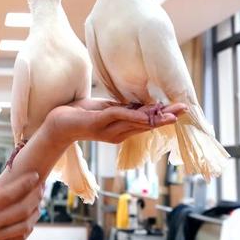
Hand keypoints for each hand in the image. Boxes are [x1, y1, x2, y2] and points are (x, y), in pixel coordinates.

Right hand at [0, 175, 42, 239]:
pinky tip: (29, 220)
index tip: (34, 175)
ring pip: (24, 224)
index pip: (8, 194)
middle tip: (41, 186)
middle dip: (35, 195)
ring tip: (39, 202)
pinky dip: (28, 227)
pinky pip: (19, 238)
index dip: (25, 183)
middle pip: (22, 208)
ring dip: (35, 212)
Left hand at [46, 99, 187, 145]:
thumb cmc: (79, 114)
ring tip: (172, 114)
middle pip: (145, 125)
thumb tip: (140, 106)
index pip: (145, 122)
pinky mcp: (96, 124)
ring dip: (154, 117)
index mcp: (119, 129)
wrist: (55, 123)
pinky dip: (132, 114)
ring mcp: (107, 130)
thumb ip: (121, 109)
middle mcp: (116, 133)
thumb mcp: (104, 110)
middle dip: (165, 117)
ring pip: (135, 122)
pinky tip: (146, 113)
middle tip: (184, 111)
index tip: (179, 110)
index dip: (162, 116)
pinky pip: (117, 116)